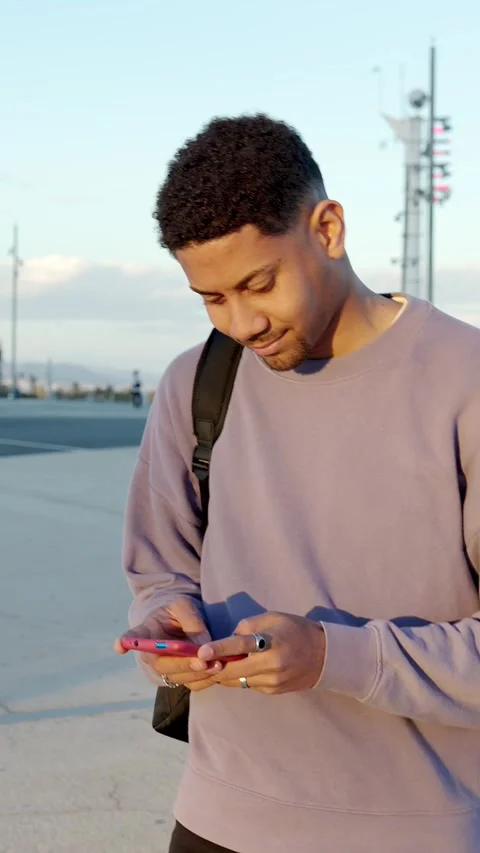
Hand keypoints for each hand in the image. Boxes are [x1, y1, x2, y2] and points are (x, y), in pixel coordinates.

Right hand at [114, 597, 222, 691]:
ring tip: (217, 665)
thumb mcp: (185, 606)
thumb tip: (203, 647)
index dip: (125, 642)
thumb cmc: (180, 609)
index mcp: (146, 631)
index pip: (132, 637)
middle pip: (160, 664)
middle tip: (202, 662)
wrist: (186, 620)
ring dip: (197, 674)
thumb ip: (192, 623)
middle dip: (181, 664)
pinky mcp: (181, 675)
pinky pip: (191, 683)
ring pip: (177, 677)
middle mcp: (151, 653)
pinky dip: (205, 680)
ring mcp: (166, 667)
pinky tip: (219, 671)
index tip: (120, 646)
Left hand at [192, 612, 325, 694]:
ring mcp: (272, 681)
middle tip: (199, 662)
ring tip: (215, 664)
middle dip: (214, 667)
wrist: (324, 655)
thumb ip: (247, 627)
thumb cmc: (295, 630)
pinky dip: (240, 678)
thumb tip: (227, 640)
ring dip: (225, 673)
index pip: (241, 645)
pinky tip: (239, 669)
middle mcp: (272, 665)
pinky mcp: (273, 691)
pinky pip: (248, 685)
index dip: (219, 649)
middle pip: (234, 671)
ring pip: (238, 681)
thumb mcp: (272, 618)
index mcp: (271, 642)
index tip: (201, 652)